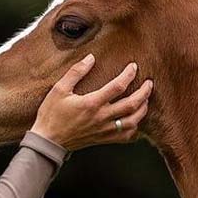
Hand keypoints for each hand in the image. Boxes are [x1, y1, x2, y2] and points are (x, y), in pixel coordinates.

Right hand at [30, 54, 152, 150]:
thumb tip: (90, 58)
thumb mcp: (59, 89)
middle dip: (144, 92)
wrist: (48, 140)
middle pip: (132, 105)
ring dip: (143, 109)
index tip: (134, 66)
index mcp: (92, 103)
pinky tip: (135, 120)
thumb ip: (76, 72)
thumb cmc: (51, 114)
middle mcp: (101, 117)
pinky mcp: (103, 139)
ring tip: (146, 100)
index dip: (129, 74)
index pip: (118, 86)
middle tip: (150, 83)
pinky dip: (135, 128)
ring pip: (133, 121)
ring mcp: (104, 130)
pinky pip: (125, 136)